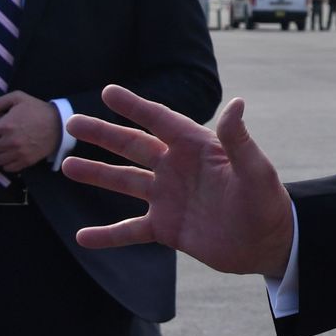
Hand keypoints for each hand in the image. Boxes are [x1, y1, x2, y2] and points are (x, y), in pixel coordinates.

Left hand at [0, 91, 60, 172]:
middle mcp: (9, 141)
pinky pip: (7, 168)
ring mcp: (18, 153)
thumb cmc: (37, 109)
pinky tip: (11, 154)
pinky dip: (6, 163)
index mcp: (4, 125)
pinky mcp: (26, 161)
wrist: (61, 124)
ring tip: (4, 148)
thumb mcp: (18, 98)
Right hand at [64, 84, 296, 276]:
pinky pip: (129, 230)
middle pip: (133, 146)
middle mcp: (178, 169)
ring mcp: (169, 198)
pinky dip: (107, 235)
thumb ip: (239, 140)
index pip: (161, 120)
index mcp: (198, 148)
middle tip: (70, 122)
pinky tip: (81, 237)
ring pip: (125, 182)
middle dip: (103, 134)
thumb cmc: (267, 202)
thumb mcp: (255, 170)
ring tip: (66, 166)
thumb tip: (236, 103)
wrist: (268, 244)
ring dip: (97, 174)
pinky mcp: (166, 228)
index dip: (135, 106)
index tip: (108, 91)